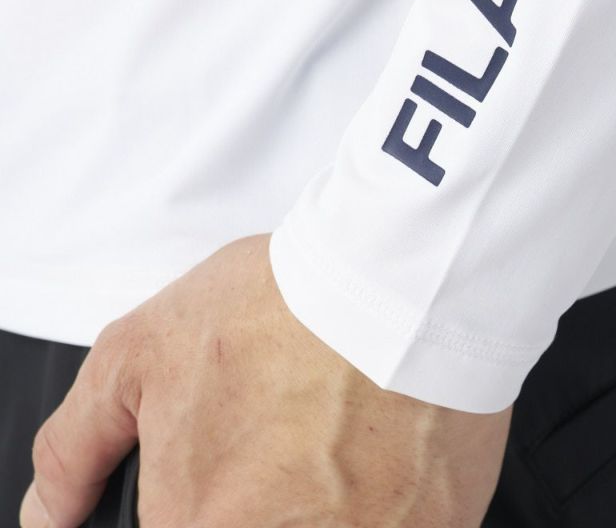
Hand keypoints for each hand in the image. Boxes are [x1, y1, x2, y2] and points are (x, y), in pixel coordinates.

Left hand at [20, 234, 512, 526]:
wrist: (400, 280)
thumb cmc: (282, 308)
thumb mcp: (142, 351)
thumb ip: (77, 445)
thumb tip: (48, 513)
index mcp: (199, 525)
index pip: (180, 523)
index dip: (201, 491)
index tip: (231, 456)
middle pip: (256, 518)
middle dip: (269, 487)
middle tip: (290, 430)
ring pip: (328, 520)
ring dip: (327, 491)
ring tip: (340, 424)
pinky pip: (400, 519)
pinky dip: (391, 490)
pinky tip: (390, 433)